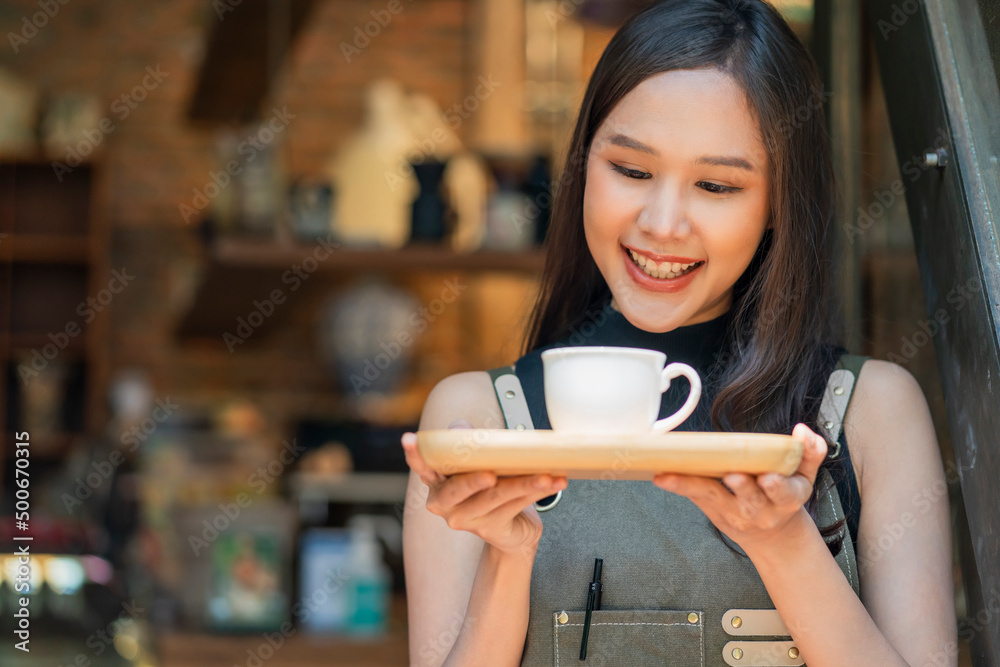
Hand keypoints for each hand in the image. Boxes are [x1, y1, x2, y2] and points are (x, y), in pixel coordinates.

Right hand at [401, 419, 566, 555]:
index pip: (423, 466)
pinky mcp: (490, 529)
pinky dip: (536, 492)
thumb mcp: (481, 460)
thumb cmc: (492, 486)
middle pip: (458, 489)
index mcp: (437, 482)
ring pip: (495, 497)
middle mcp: (445, 504)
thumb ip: (469, 443)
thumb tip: (460, 428)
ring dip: (524, 483)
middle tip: (490, 474)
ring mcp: (466, 520)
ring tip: (545, 474)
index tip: (408, 439)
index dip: (415, 454)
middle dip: (474, 480)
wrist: (515, 529)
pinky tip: (553, 482)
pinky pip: (514, 506)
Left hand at [652, 423, 827, 551]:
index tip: (768, 478)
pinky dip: (678, 485)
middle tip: (732, 476)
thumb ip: (810, 453)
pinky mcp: (712, 511)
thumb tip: (803, 431)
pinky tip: (662, 476)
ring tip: (671, 475)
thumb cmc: (784, 497)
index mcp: (786, 499)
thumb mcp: (805, 476)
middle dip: (742, 488)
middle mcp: (760, 510)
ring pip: (712, 497)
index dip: (776, 487)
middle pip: (749, 499)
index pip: (784, 493)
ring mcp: (733, 513)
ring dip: (691, 485)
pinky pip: (695, 497)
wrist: (772, 534)